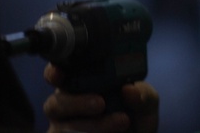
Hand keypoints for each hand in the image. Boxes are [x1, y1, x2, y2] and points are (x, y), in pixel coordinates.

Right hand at [43, 64, 158, 132]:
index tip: (59, 73)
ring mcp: (64, 130)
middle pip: (55, 104)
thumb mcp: (146, 102)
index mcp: (79, 85)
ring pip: (63, 129)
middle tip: (100, 103)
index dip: (53, 72)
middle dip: (76, 103)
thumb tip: (129, 90)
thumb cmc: (136, 116)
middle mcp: (66, 107)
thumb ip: (142, 95)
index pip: (57, 75)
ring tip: (121, 122)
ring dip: (91, 126)